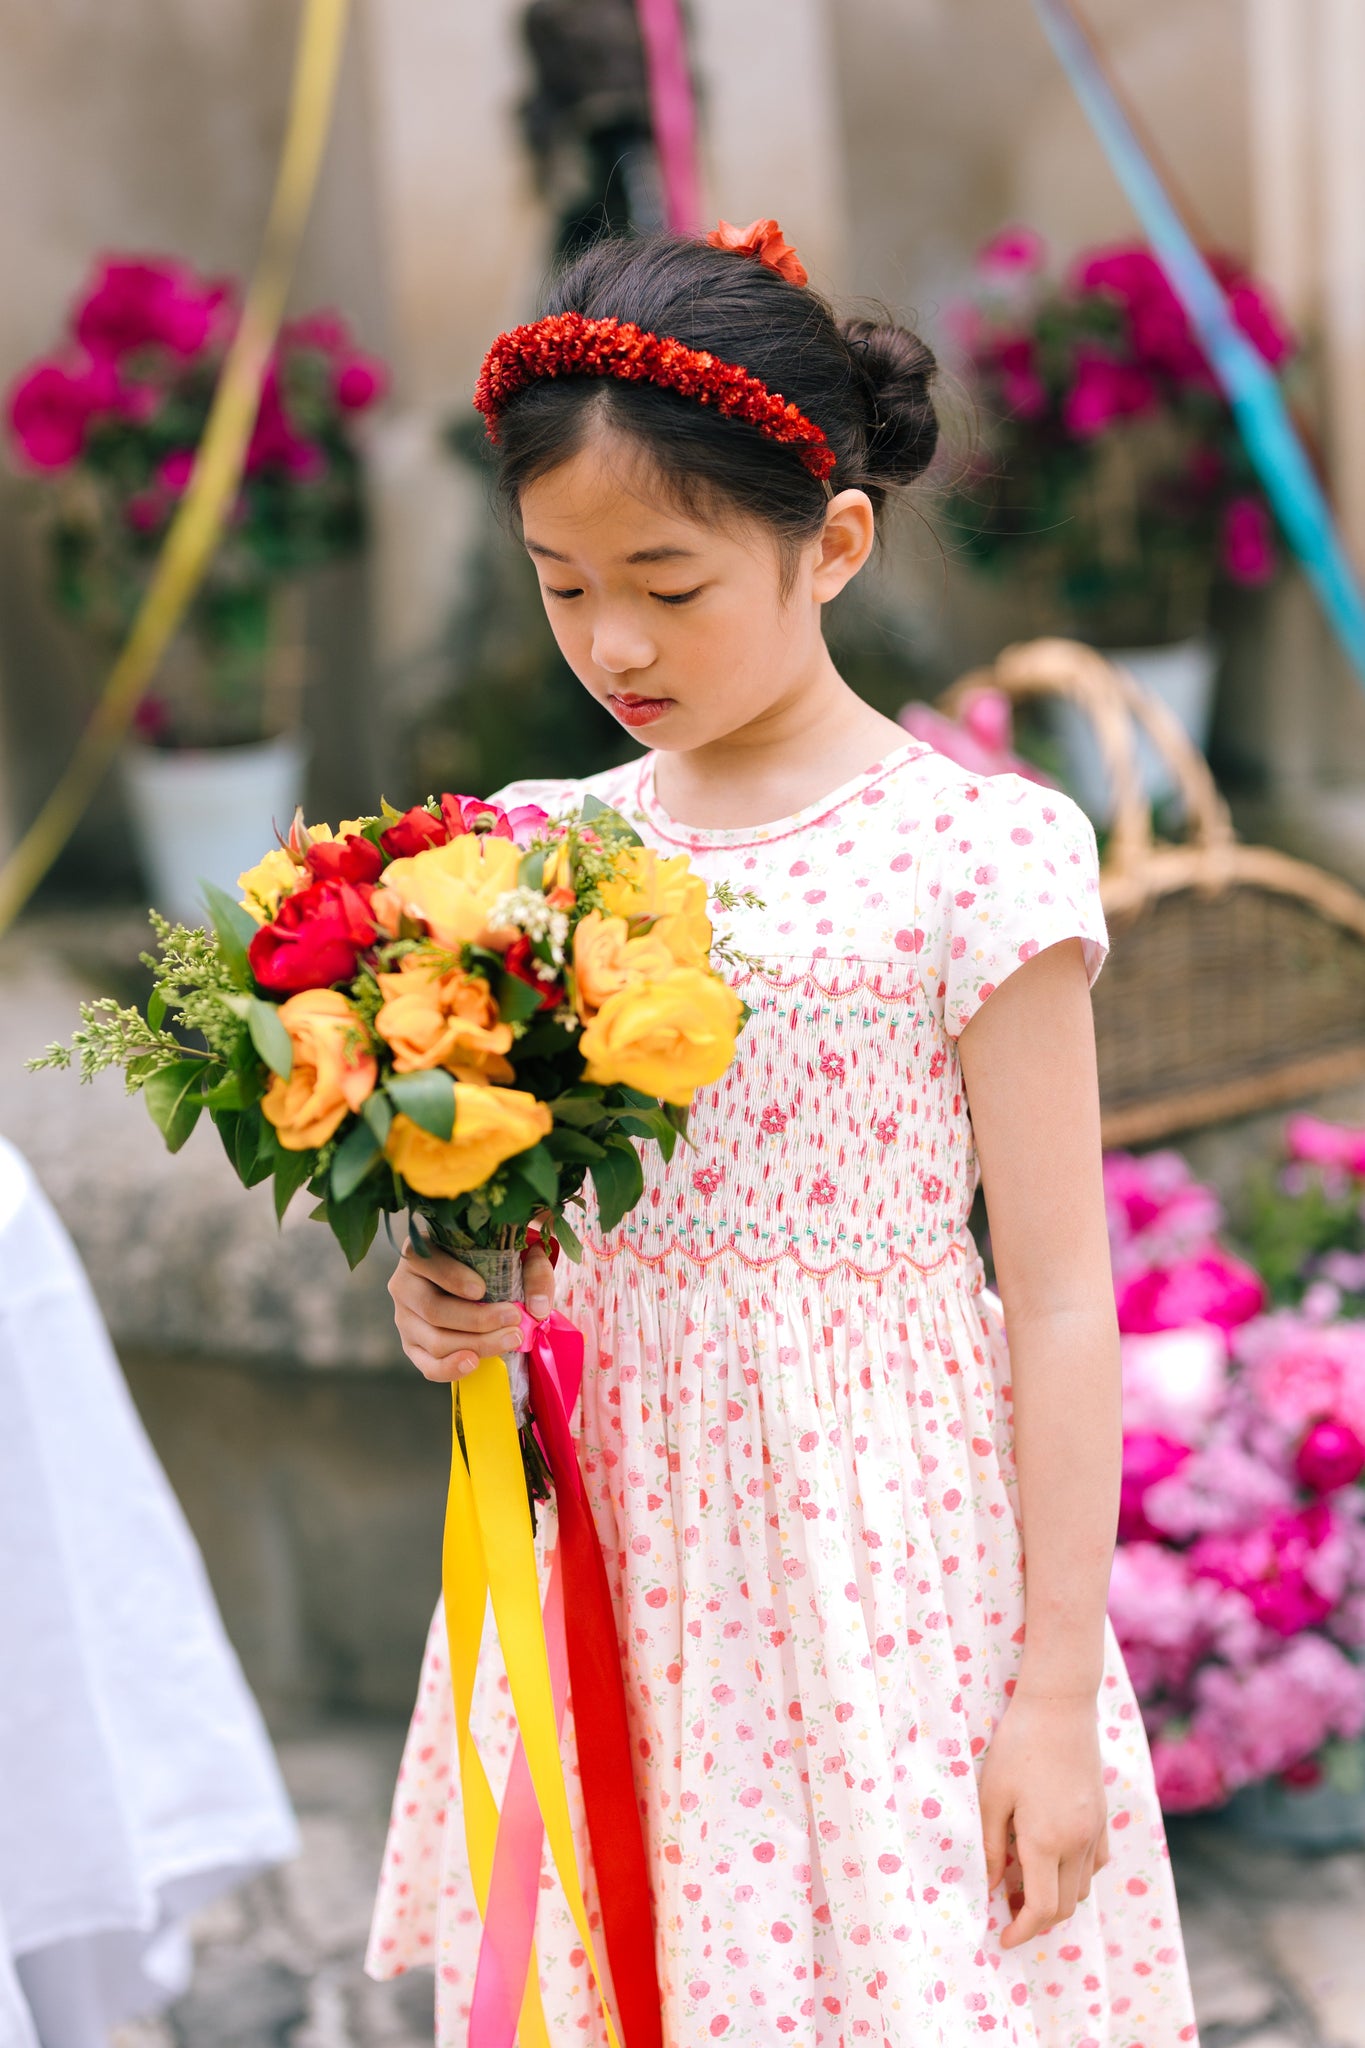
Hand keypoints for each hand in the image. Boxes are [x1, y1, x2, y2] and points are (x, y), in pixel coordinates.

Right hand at [388, 1238, 556, 1381]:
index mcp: (420, 1252)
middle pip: (434, 1310)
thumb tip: (537, 1308)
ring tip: (511, 1340)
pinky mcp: (413, 1347)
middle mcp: (405, 1285)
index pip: (426, 1262)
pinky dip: (451, 1369)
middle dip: (476, 1320)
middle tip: (514, 1319)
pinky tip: (475, 1363)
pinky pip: (428, 1366)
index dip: (451, 1278)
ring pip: (434, 1341)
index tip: (481, 1290)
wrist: (480, 1283)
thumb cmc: (494, 1260)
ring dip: (476, 1344)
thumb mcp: (516, 1252)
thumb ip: (533, 1271)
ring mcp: (405, 1319)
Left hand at [978, 1690, 1109, 1949]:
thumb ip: (989, 1846)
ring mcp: (1095, 1830)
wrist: (1060, 1705)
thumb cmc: (1017, 1746)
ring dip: (1057, 1899)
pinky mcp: (1103, 1816)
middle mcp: (1078, 1843)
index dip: (1022, 1931)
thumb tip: (988, 1888)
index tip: (1002, 1938)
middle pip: (1065, 1906)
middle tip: (1007, 1911)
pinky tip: (1054, 1860)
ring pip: (1083, 1888)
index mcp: (1046, 1841)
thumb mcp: (991, 1795)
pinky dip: (1077, 1876)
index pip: (1041, 1909)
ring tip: (1024, 1884)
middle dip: (1037, 1920)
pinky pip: (1097, 1863)